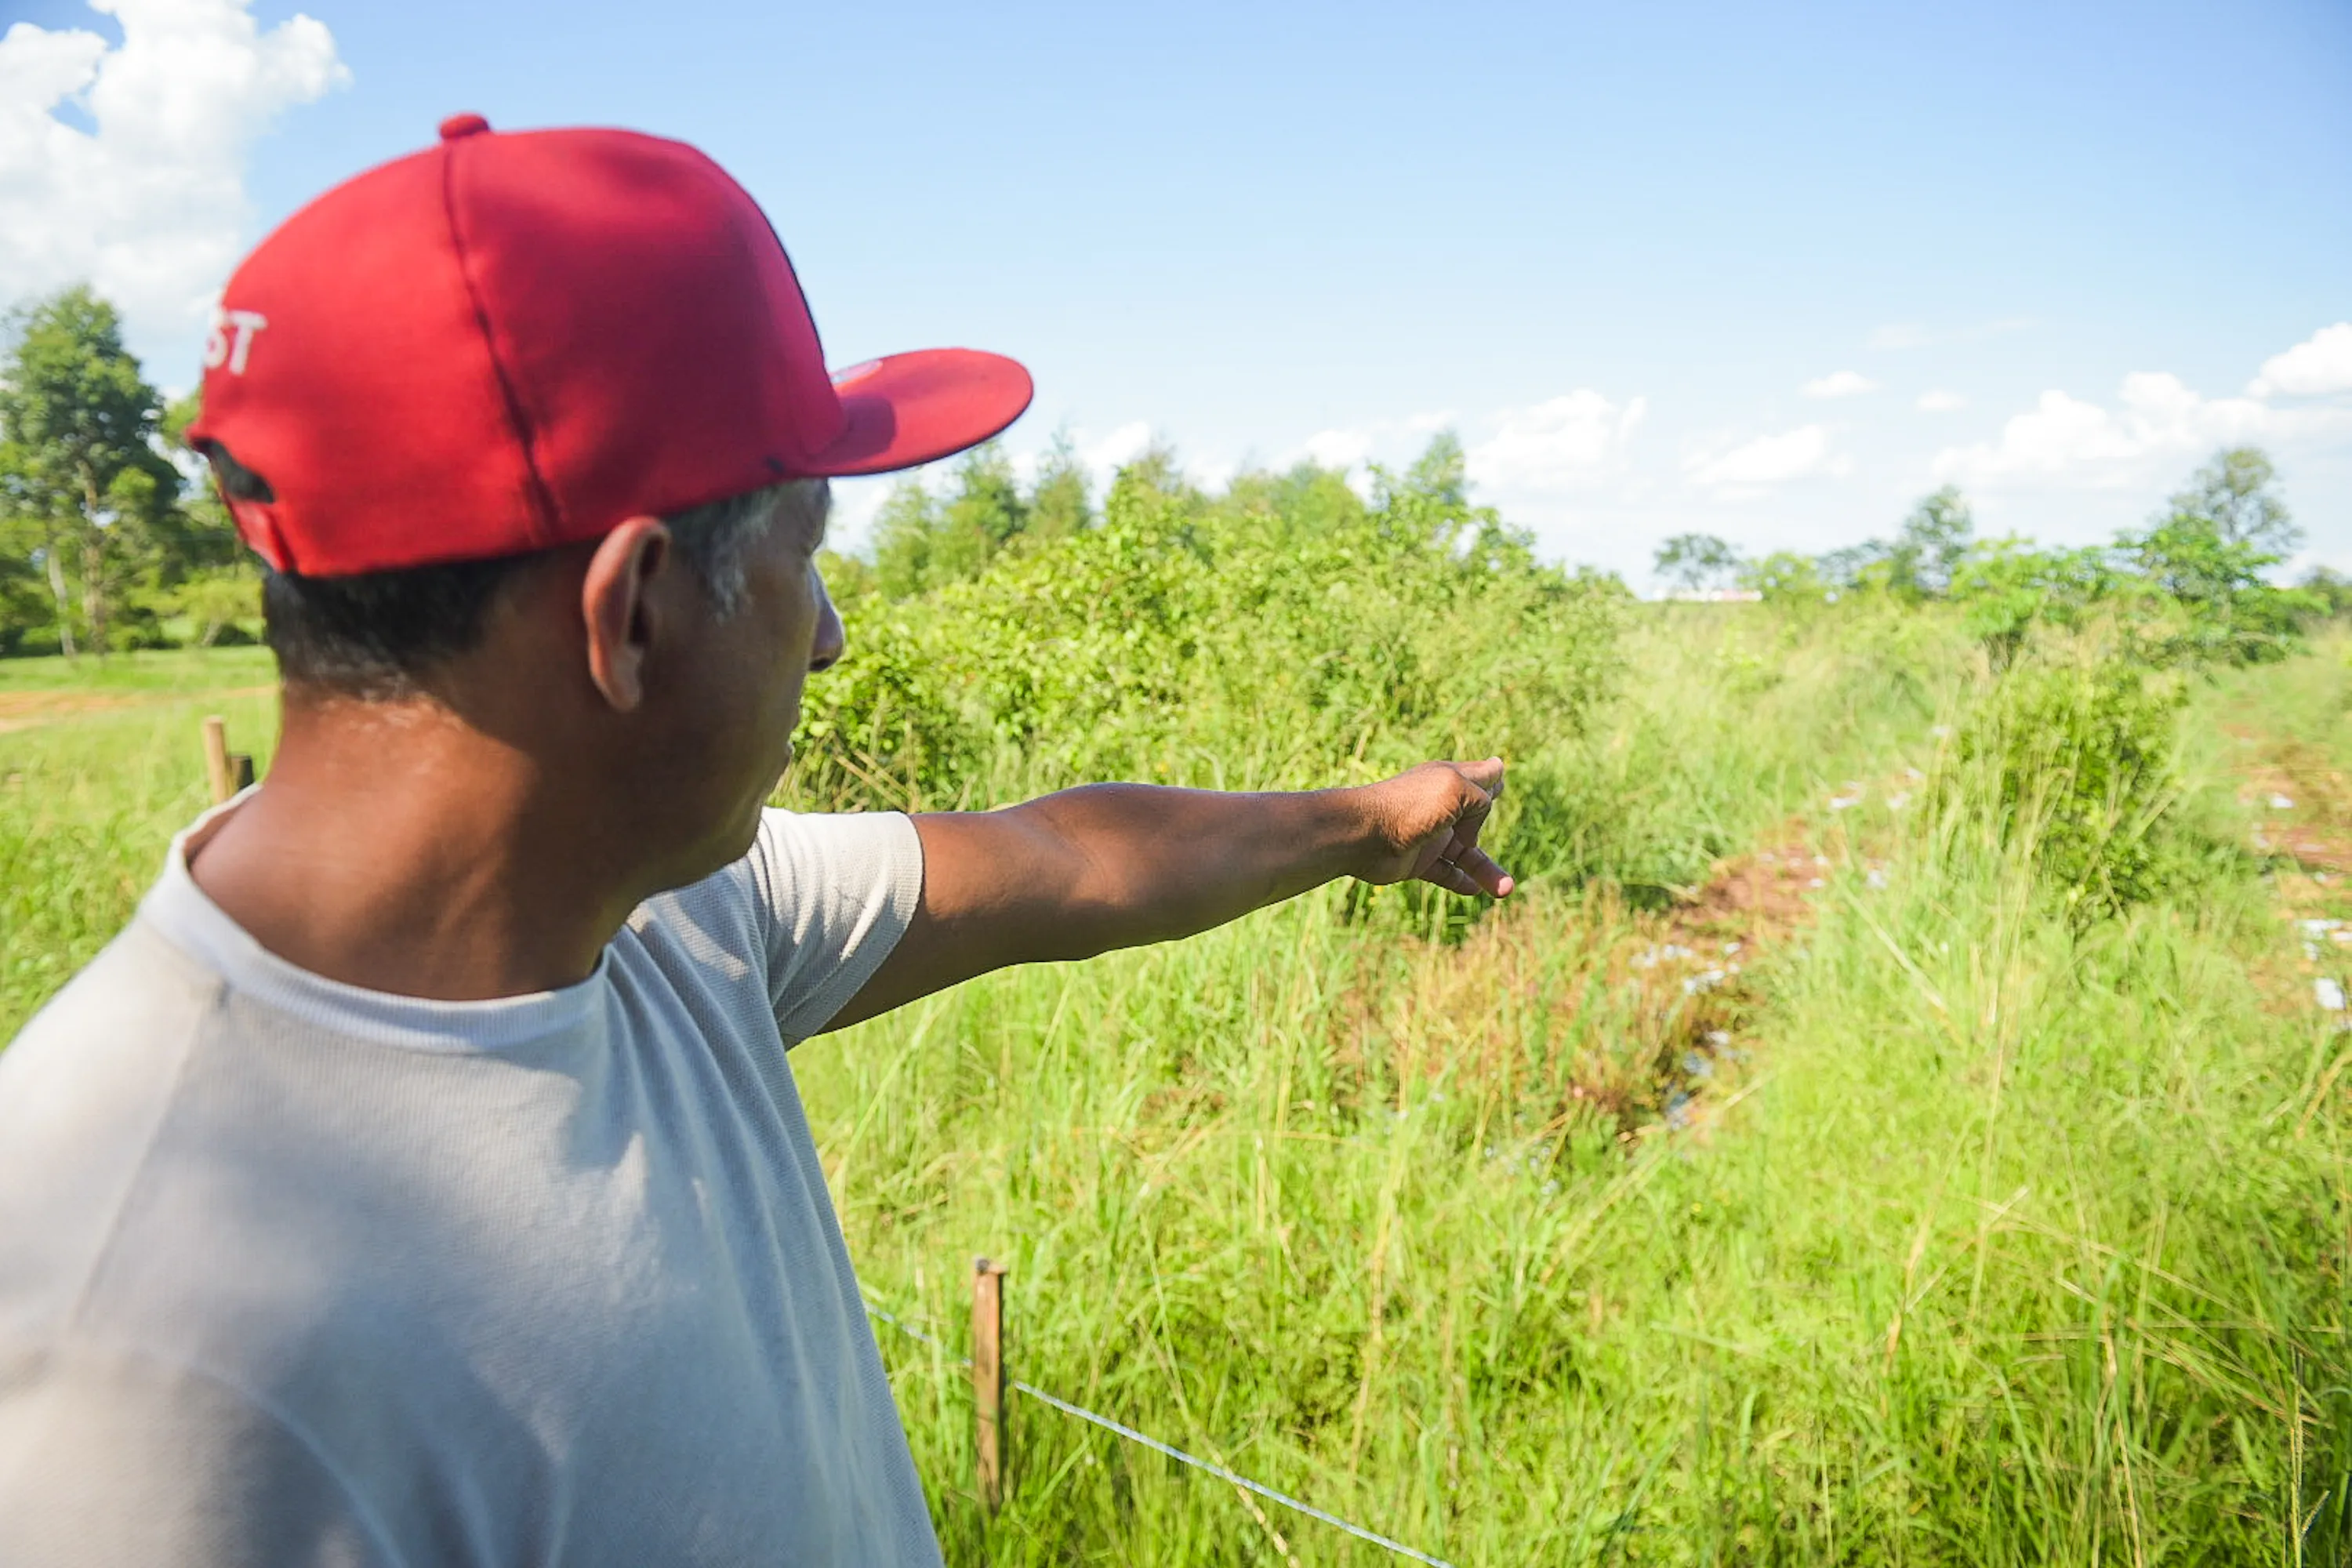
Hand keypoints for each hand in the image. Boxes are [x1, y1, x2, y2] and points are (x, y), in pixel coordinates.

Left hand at [1351, 758, 1513, 898]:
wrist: (1364, 835)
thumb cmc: (1410, 806)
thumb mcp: (1455, 789)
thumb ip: (1480, 800)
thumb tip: (1475, 831)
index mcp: (1449, 781)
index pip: (1479, 776)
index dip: (1492, 776)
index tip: (1499, 773)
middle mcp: (1441, 808)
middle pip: (1475, 818)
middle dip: (1487, 824)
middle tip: (1489, 827)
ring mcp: (1430, 836)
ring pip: (1467, 854)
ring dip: (1487, 870)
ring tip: (1506, 889)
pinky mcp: (1418, 861)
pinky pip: (1446, 873)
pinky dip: (1461, 882)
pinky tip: (1476, 890)